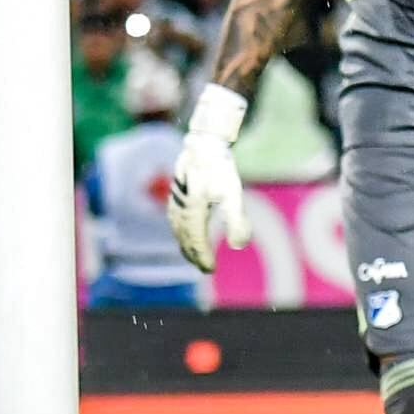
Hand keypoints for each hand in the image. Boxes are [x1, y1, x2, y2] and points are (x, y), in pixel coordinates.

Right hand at [165, 84, 246, 267]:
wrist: (205, 144)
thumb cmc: (220, 169)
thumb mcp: (233, 195)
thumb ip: (236, 221)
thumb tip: (239, 246)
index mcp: (193, 211)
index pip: (196, 241)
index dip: (202, 256)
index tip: (210, 269)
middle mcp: (181, 208)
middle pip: (184, 238)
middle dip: (193, 255)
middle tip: (204, 268)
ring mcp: (176, 201)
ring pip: (177, 230)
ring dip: (185, 245)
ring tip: (195, 256)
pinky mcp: (177, 194)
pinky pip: (174, 220)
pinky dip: (179, 232)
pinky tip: (185, 234)